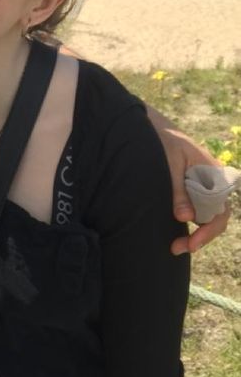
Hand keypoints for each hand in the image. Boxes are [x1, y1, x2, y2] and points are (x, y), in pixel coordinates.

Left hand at [145, 104, 230, 254]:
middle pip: (215, 217)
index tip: (193, 243)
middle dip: (201, 237)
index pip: (220, 209)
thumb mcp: (169, 162)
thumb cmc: (164, 141)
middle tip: (178, 248)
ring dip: (195, 233)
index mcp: (213, 173)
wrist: (155, 129)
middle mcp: (213, 183)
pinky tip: (177, 233)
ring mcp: (203, 187)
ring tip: (175, 246)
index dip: (209, 229)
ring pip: (205, 216)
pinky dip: (188, 223)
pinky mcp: (191, 190)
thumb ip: (177, 189)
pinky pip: (196, 210)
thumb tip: (184, 217)